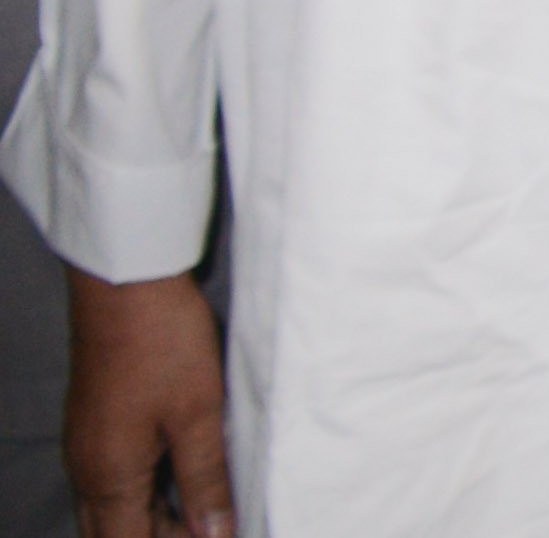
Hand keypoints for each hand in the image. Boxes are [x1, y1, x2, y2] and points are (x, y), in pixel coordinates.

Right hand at [66, 270, 229, 537]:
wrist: (126, 284)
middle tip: (212, 525)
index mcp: (108, 478)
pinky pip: (111, 477)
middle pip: (116, 530)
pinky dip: (143, 488)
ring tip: (205, 507)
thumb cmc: (164, 344)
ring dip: (152, 514)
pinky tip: (180, 473)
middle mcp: (87, 469)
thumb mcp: (199, 415)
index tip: (214, 535)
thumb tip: (215, 533)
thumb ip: (206, 479)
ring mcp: (86, 445)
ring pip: (111, 506)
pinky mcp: (94, 422)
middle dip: (160, 536)